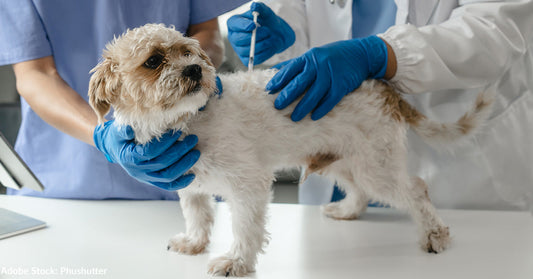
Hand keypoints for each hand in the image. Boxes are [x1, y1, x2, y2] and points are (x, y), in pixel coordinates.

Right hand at [93, 120, 199, 190]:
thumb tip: (130, 129)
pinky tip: (193, 175)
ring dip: (184, 165)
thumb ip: (122, 130)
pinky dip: (182, 183)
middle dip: (180, 151)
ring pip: (168, 176)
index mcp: (130, 158)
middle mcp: (138, 171)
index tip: (178, 131)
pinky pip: (168, 186)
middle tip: (193, 139)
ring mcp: (146, 178)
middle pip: (163, 163)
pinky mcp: (153, 182)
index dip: (165, 142)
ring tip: (196, 153)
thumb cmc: (119, 137)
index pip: (150, 151)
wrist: (116, 150)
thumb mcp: (117, 131)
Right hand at [227, 1, 294, 65]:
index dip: (243, 26)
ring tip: (270, 37)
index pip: (234, 25)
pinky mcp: (246, 60)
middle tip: (267, 31)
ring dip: (262, 43)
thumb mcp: (265, 12)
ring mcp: (239, 49)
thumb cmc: (267, 21)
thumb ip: (259, 7)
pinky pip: (255, 58)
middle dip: (254, 36)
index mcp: (234, 24)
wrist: (276, 34)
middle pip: (239, 39)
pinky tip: (269, 45)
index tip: (254, 25)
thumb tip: (254, 6)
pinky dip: (265, 52)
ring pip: (247, 50)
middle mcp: (233, 37)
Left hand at [266, 35, 388, 120]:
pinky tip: (314, 117)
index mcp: (309, 57)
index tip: (269, 90)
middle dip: (287, 96)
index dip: (278, 80)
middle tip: (277, 106)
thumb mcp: (314, 54)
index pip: (290, 69)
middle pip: (299, 82)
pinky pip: (330, 99)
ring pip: (314, 94)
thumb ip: (296, 63)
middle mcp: (319, 64)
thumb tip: (274, 70)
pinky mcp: (342, 84)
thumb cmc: (334, 55)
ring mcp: (331, 75)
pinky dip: (322, 109)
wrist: (361, 54)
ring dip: (303, 107)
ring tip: (294, 117)